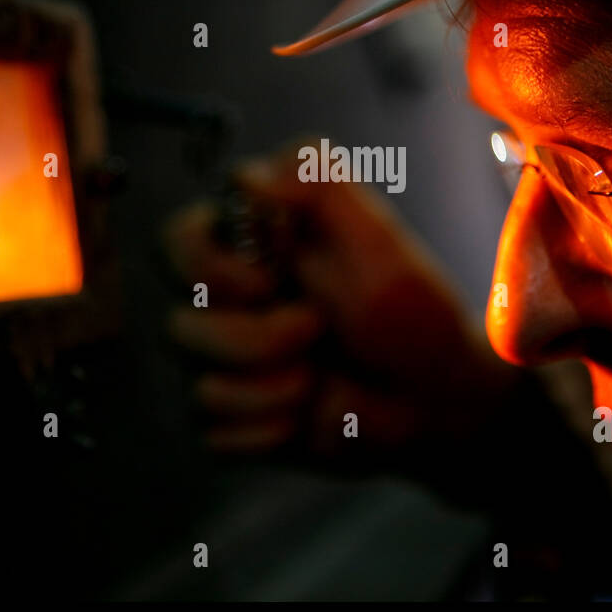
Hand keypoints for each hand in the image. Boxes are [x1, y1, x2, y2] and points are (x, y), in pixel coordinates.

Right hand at [161, 140, 522, 465]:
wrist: (434, 400)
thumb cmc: (411, 313)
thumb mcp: (376, 235)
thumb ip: (316, 180)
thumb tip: (245, 175)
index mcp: (250, 249)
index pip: (177, 241)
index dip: (210, 269)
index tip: (268, 282)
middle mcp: (226, 304)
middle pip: (180, 324)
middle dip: (255, 340)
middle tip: (315, 330)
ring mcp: (225, 366)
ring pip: (201, 387)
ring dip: (275, 390)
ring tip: (318, 378)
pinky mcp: (234, 420)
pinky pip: (217, 435)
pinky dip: (272, 430)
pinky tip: (308, 415)